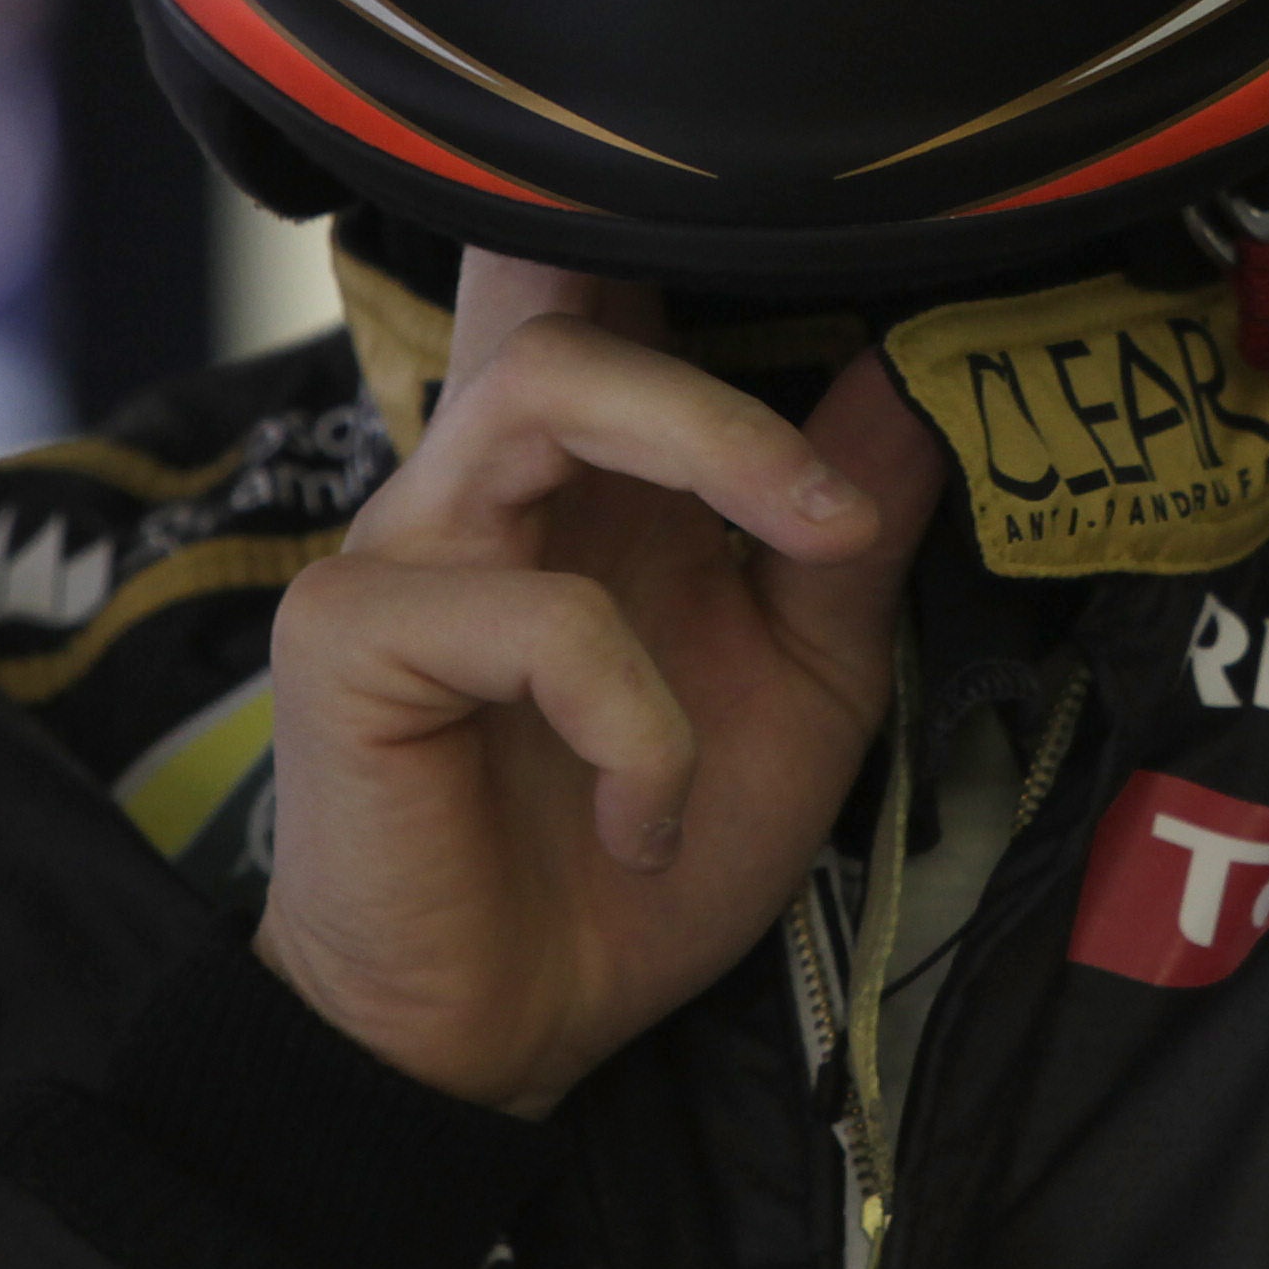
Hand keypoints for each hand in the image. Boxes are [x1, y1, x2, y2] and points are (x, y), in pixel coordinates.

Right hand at [251, 254, 938, 1114]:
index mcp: (582, 472)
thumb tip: (921, 378)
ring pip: (539, 386)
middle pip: (567, 287)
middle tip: (846, 480)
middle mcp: (479, 479)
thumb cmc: (639, 855)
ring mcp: (401, 547)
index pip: (595, 277)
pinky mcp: (348, 639)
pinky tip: (648, 820)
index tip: (858, 258)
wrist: (509, 1040)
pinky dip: (637, 720)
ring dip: (713, 447)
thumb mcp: (800, 689)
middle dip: (734, 347)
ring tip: (814, 544)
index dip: (685, 228)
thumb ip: (844, 537)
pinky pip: (532, 616)